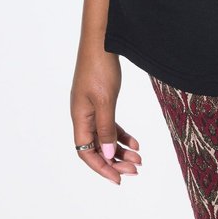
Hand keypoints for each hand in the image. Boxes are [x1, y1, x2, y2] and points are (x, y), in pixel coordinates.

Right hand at [70, 43, 141, 184]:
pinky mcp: (100, 99)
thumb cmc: (100, 67)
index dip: (101, 168)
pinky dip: (121, 134)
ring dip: (120, 149)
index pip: (86, 152)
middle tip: (135, 169)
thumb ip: (105, 128)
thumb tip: (105, 156)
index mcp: (79, 118)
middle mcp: (83, 116)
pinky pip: (109, 124)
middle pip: (96, 148)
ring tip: (139, 159)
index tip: (118, 179)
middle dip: (115, 161)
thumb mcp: (105, 100)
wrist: (101, 39)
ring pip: (105, 137)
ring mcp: (91, 108)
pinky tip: (135, 142)